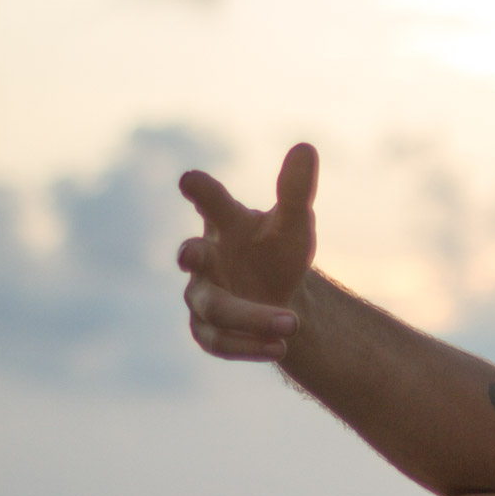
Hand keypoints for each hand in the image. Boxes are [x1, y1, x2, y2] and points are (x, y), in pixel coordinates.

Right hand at [177, 142, 317, 361]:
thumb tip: (305, 148)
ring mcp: (202, 295)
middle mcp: (204, 258)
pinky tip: (281, 347)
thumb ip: (296, 190)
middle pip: (192, 257)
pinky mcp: (208, 330)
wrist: (281, 296)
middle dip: (192, 256)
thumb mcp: (295, 224)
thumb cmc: (278, 251)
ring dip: (251, 318)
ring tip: (292, 325)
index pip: (210, 201)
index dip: (199, 190)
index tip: (189, 181)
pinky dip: (249, 346)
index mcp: (223, 223)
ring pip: (213, 309)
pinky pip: (219, 341)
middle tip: (193, 253)